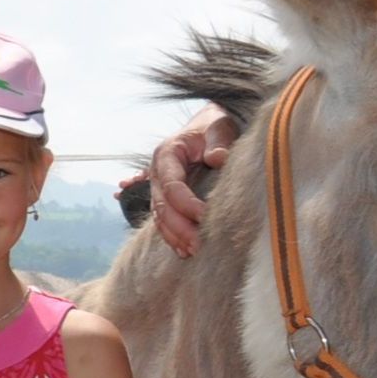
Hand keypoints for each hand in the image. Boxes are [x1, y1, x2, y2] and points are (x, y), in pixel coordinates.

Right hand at [148, 105, 235, 257]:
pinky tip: (183, 250)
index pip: (172, 186)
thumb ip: (219, 141)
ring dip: (174, 236)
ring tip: (192, 251)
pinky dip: (172, 236)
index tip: (206, 217)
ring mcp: (158, 186)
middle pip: (161, 206)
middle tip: (198, 244)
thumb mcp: (218, 127)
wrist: (207, 125)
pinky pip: (163, 220)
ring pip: (159, 217)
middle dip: (179, 228)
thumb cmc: (213, 126)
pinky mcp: (166, 197)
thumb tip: (218, 158)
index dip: (186, 205)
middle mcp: (157, 173)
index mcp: (167, 154)